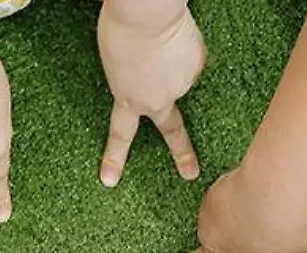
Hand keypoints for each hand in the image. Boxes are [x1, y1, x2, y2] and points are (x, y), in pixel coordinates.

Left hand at [97, 0, 204, 185]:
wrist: (146, 14)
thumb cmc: (120, 30)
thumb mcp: (114, 61)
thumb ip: (132, 78)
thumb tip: (158, 79)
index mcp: (128, 99)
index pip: (120, 134)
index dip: (115, 158)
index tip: (109, 181)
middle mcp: (157, 100)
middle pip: (172, 131)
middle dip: (182, 154)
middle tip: (190, 173)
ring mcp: (180, 85)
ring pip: (178, 75)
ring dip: (172, 62)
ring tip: (161, 42)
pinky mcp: (197, 66)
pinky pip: (191, 58)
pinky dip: (184, 48)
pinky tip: (176, 38)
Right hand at [114, 161, 306, 252]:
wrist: (276, 188)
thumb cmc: (297, 220)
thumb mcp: (301, 246)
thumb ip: (278, 250)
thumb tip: (261, 238)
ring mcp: (210, 232)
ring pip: (224, 224)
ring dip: (242, 214)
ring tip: (271, 203)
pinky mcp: (208, 205)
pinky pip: (228, 199)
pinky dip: (243, 194)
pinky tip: (259, 188)